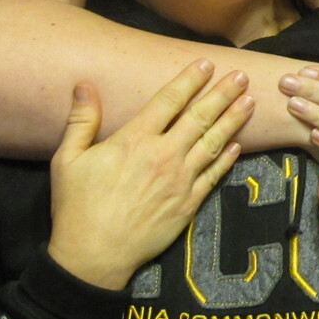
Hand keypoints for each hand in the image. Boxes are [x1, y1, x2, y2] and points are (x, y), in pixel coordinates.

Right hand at [48, 60, 252, 289]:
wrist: (95, 255)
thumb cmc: (77, 207)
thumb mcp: (68, 159)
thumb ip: (80, 120)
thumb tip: (84, 85)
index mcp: (134, 141)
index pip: (168, 101)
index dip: (189, 80)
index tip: (206, 63)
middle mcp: (163, 156)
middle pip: (200, 117)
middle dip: (223, 93)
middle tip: (242, 75)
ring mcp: (180, 181)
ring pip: (213, 142)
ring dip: (233, 120)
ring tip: (251, 102)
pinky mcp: (188, 204)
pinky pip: (213, 175)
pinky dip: (227, 158)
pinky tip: (237, 144)